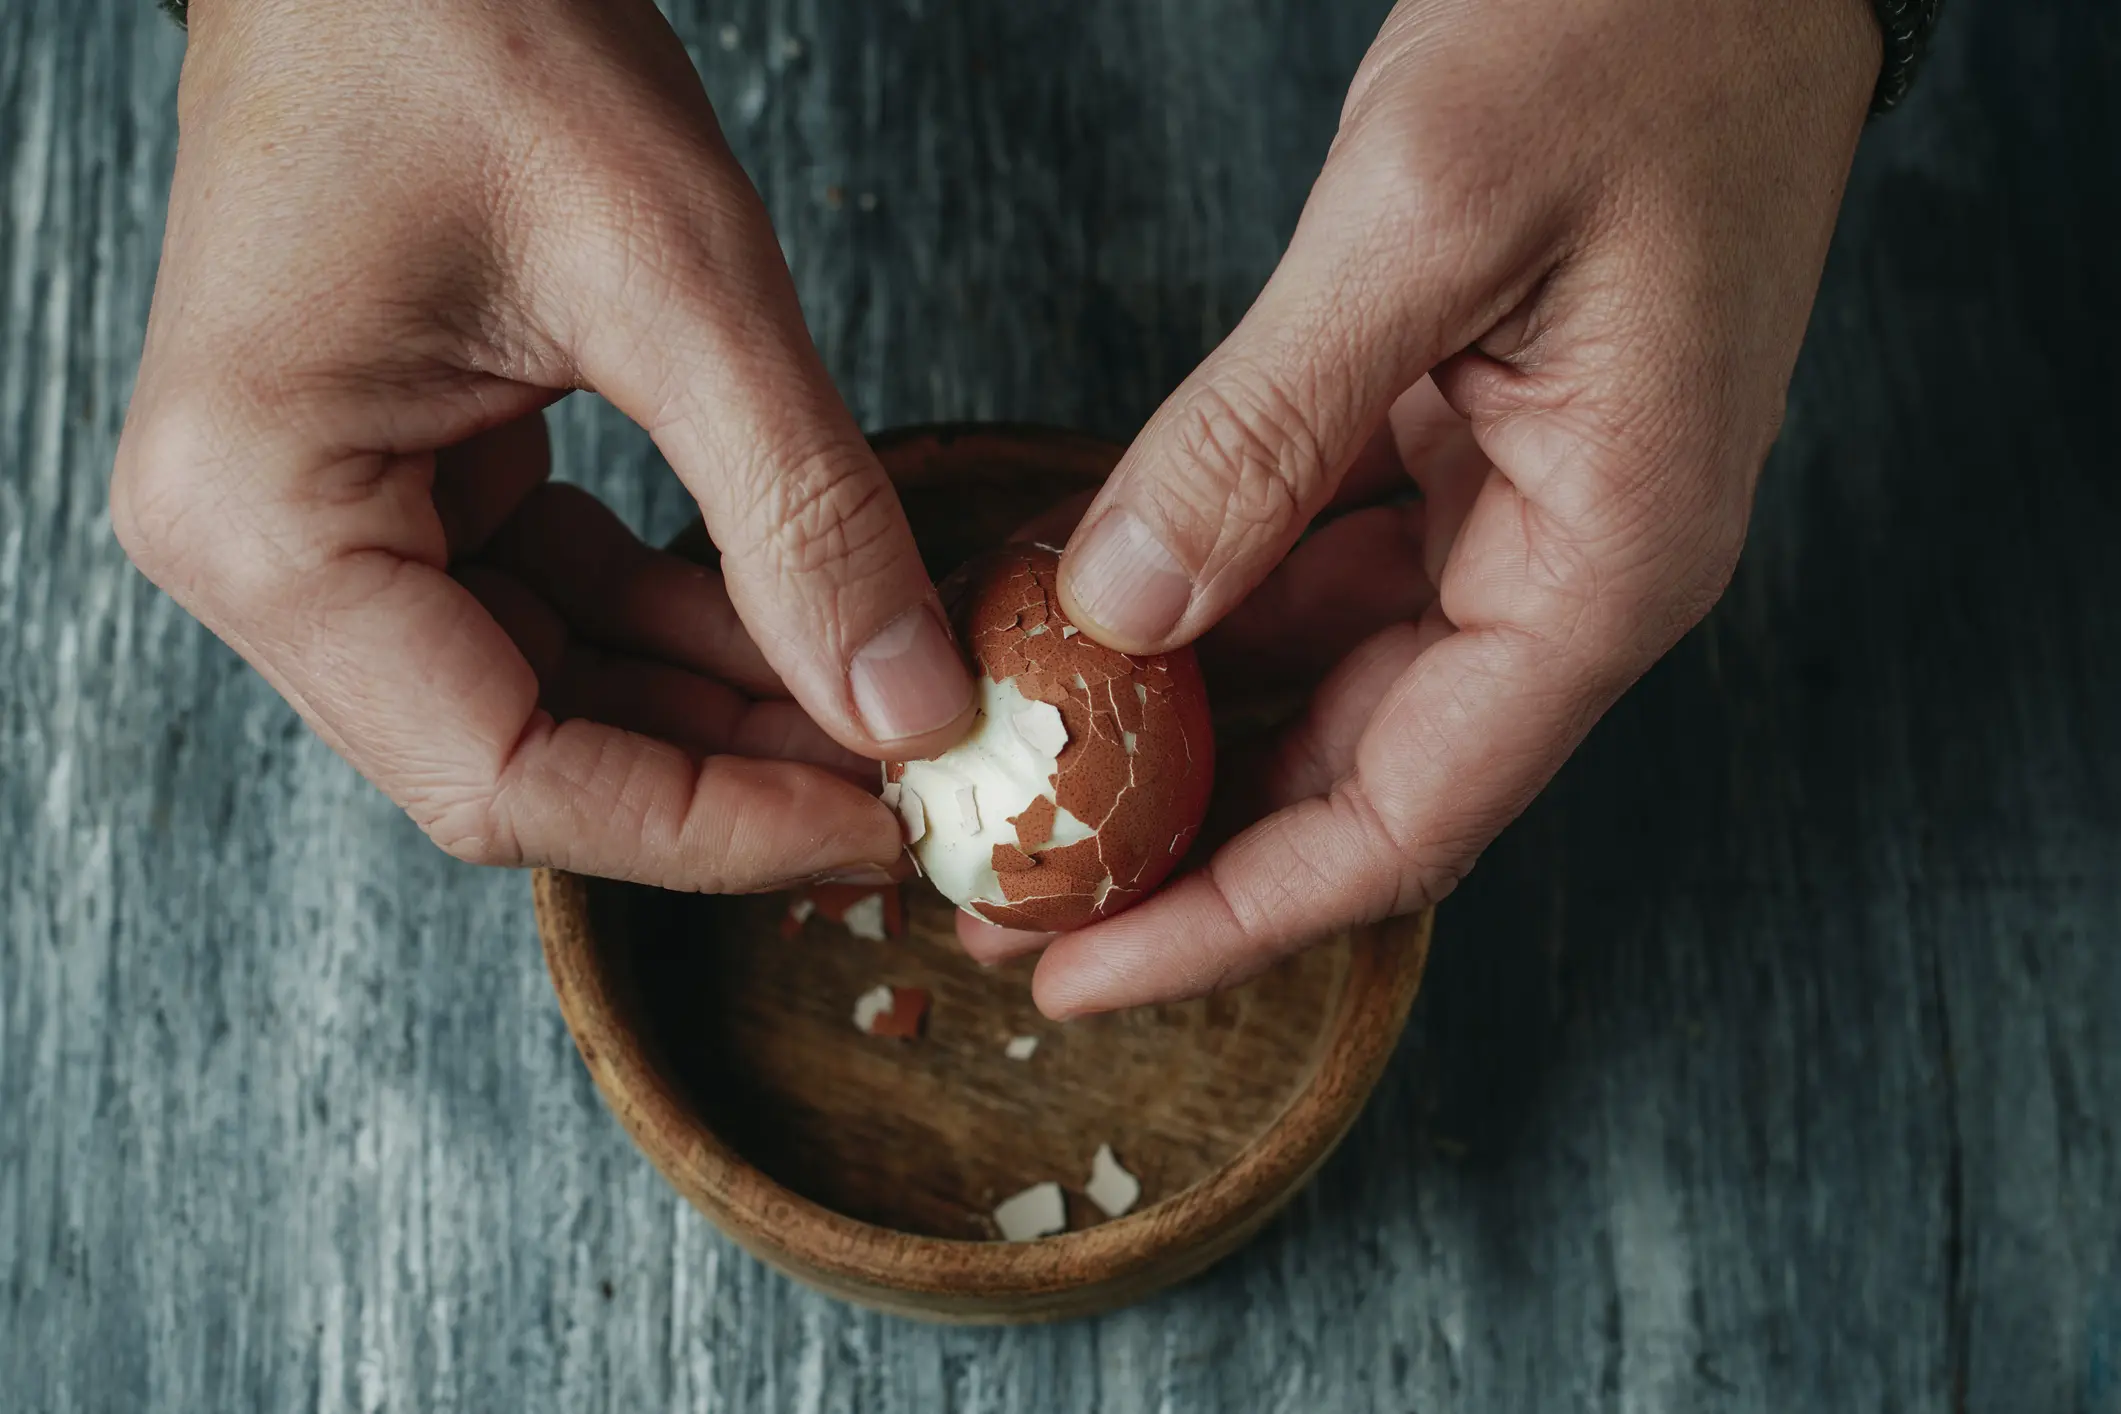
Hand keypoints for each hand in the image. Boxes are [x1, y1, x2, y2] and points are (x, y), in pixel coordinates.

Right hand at [113, 0, 973, 889]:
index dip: (707, 830)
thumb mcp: (675, 277)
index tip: (876, 825)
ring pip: (555, 696)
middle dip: (729, 778)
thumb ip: (799, 511)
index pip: (506, 778)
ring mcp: (331, 522)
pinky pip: (558, 608)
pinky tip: (811, 626)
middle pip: (526, 758)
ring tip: (884, 703)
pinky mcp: (402, 484)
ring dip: (724, 710)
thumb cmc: (471, 29)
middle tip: (907, 779)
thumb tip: (910, 706)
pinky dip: (686, 624)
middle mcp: (269, 552)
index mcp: (270, 522)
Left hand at [997, 0, 1880, 1012]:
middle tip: (1006, 890)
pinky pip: (1332, 580)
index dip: (1233, 919)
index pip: (1403, 822)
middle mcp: (1573, 573)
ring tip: (1033, 777)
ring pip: (1338, 690)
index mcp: (1604, 565)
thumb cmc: (1627, 36)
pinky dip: (1219, 610)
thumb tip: (1119, 609)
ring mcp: (1527, 518)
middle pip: (1363, 781)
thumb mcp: (1423, 220)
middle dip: (1184, 853)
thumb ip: (1263, 432)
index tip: (1079, 970)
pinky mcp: (1475, 453)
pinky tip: (1105, 618)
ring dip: (1191, 741)